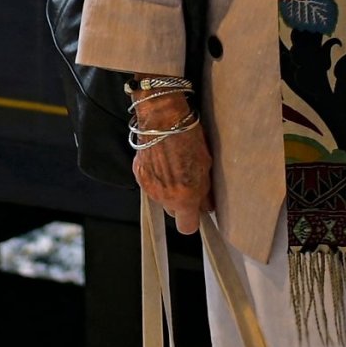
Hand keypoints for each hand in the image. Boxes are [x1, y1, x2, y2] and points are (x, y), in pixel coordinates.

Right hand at [130, 93, 212, 235]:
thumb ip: (205, 191)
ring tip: (174, 167)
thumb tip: (207, 205)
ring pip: (161, 198)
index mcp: (184, 198)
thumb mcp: (206, 165)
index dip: (193, 220)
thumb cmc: (189, 138)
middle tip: (187, 184)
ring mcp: (149, 187)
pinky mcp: (138, 174)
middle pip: (173, 212)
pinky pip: (150, 185)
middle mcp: (164, 197)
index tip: (198, 209)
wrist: (163, 118)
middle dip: (180, 203)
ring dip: (167, 189)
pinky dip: (156, 177)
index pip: (187, 228)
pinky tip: (162, 160)